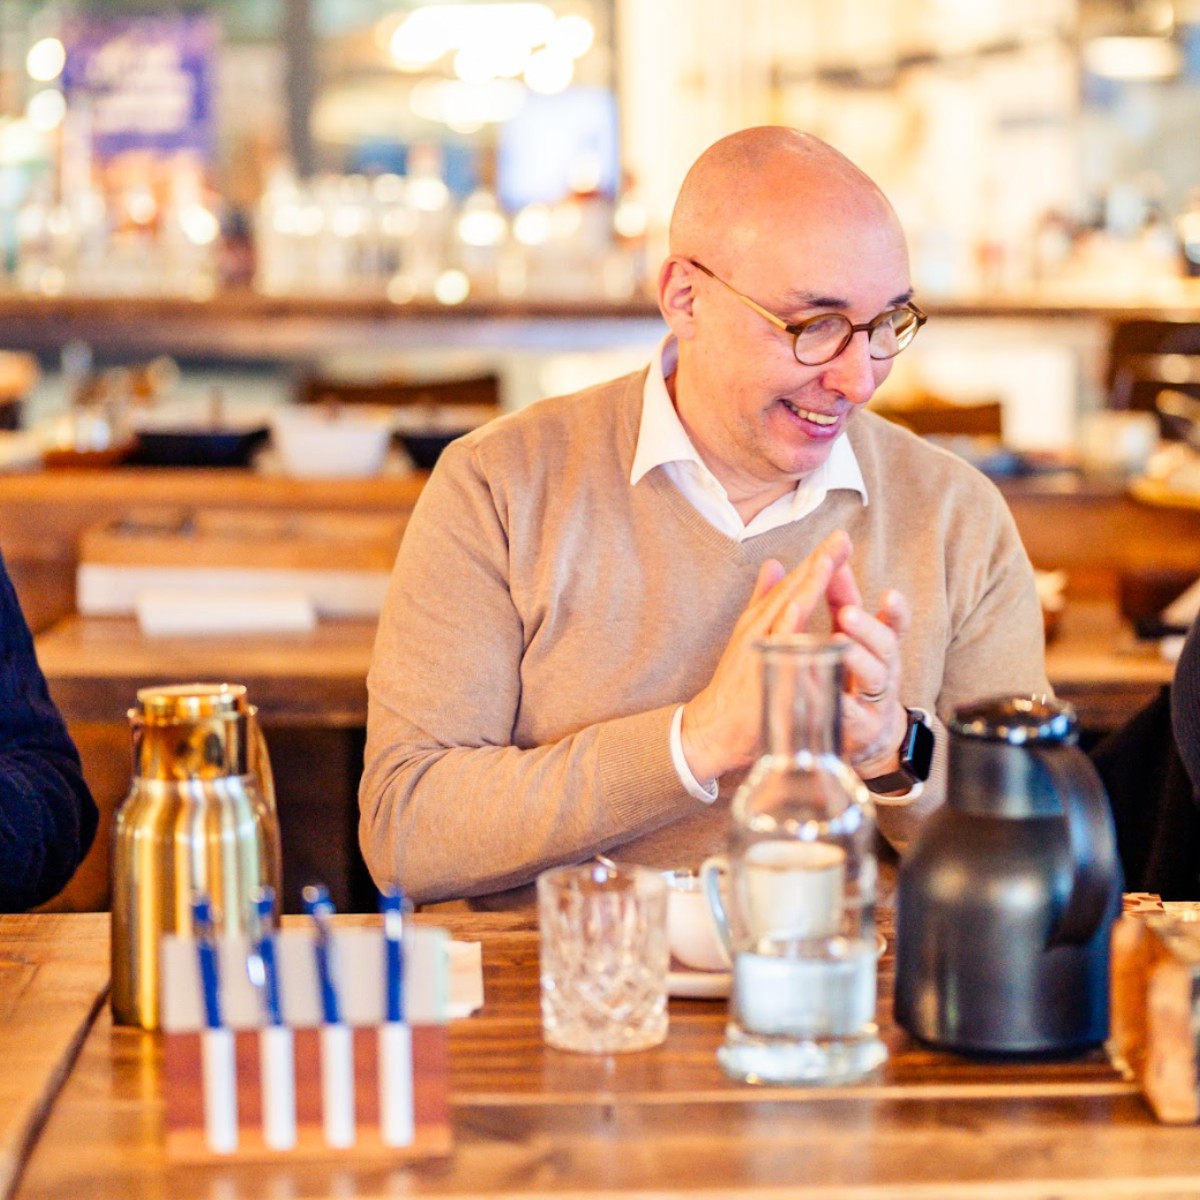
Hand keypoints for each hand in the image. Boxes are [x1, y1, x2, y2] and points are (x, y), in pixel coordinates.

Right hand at [680, 530, 851, 783]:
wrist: (714, 727)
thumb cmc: (737, 682)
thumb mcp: (750, 634)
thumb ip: (763, 599)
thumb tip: (774, 563)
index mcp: (762, 620)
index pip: (794, 585)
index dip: (817, 561)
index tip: (840, 539)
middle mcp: (760, 630)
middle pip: (792, 591)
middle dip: (817, 564)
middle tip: (840, 539)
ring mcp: (760, 651)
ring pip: (786, 614)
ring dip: (805, 587)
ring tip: (825, 562)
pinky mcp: (760, 675)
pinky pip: (776, 651)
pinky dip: (786, 630)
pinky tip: (799, 611)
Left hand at [833, 581, 911, 778]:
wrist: (867, 736)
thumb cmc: (856, 674)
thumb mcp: (853, 635)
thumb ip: (843, 598)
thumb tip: (832, 558)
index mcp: (881, 646)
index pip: (894, 625)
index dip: (895, 611)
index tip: (890, 595)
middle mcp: (884, 670)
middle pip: (885, 648)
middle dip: (867, 629)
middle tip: (846, 614)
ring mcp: (874, 700)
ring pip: (872, 679)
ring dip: (856, 661)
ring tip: (838, 644)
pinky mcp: (859, 727)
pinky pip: (850, 715)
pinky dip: (839, 703)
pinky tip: (828, 692)